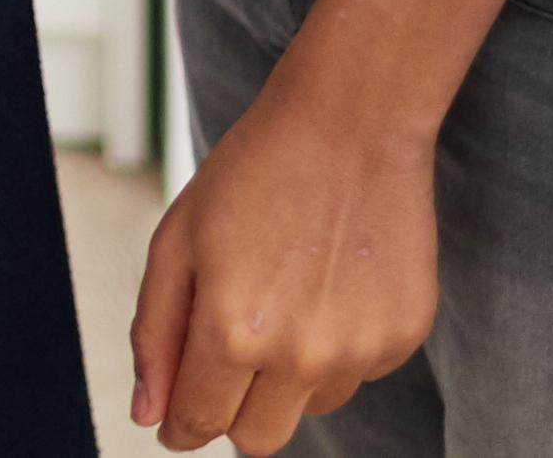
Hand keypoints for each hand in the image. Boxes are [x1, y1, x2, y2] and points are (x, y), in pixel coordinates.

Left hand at [128, 76, 438, 449]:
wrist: (349, 126)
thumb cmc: (252, 175)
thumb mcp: (176, 242)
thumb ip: (155, 335)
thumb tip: (148, 415)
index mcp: (233, 330)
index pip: (200, 423)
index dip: (180, 424)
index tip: (176, 417)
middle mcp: (301, 354)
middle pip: (258, 438)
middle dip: (232, 411)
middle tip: (227, 355)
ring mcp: (360, 350)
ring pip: (308, 407)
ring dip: (288, 374)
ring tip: (287, 293)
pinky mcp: (404, 338)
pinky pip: (357, 375)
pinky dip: (338, 348)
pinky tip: (330, 284)